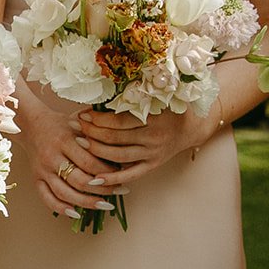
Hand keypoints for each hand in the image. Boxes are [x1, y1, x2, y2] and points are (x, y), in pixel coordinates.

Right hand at [16, 90, 119, 218]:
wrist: (31, 124)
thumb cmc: (60, 123)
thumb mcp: (78, 121)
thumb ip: (97, 130)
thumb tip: (120, 141)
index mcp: (64, 141)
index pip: (89, 161)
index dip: (107, 171)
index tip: (121, 173)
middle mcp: (52, 157)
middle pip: (79, 180)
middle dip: (102, 188)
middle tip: (119, 191)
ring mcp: (43, 170)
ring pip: (65, 193)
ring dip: (86, 202)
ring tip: (104, 205)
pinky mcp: (36, 179)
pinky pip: (47, 198)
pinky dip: (61, 209)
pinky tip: (76, 214)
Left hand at [74, 106, 217, 187]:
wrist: (192, 126)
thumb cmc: (170, 106)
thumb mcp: (157, 95)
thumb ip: (134, 94)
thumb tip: (103, 90)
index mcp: (154, 118)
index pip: (118, 121)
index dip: (97, 119)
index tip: (82, 114)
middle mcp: (153, 138)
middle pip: (114, 138)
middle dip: (91, 132)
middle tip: (76, 126)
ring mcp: (153, 154)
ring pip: (117, 156)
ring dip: (95, 150)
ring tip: (80, 143)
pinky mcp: (152, 165)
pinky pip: (129, 175)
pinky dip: (112, 178)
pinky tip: (94, 178)